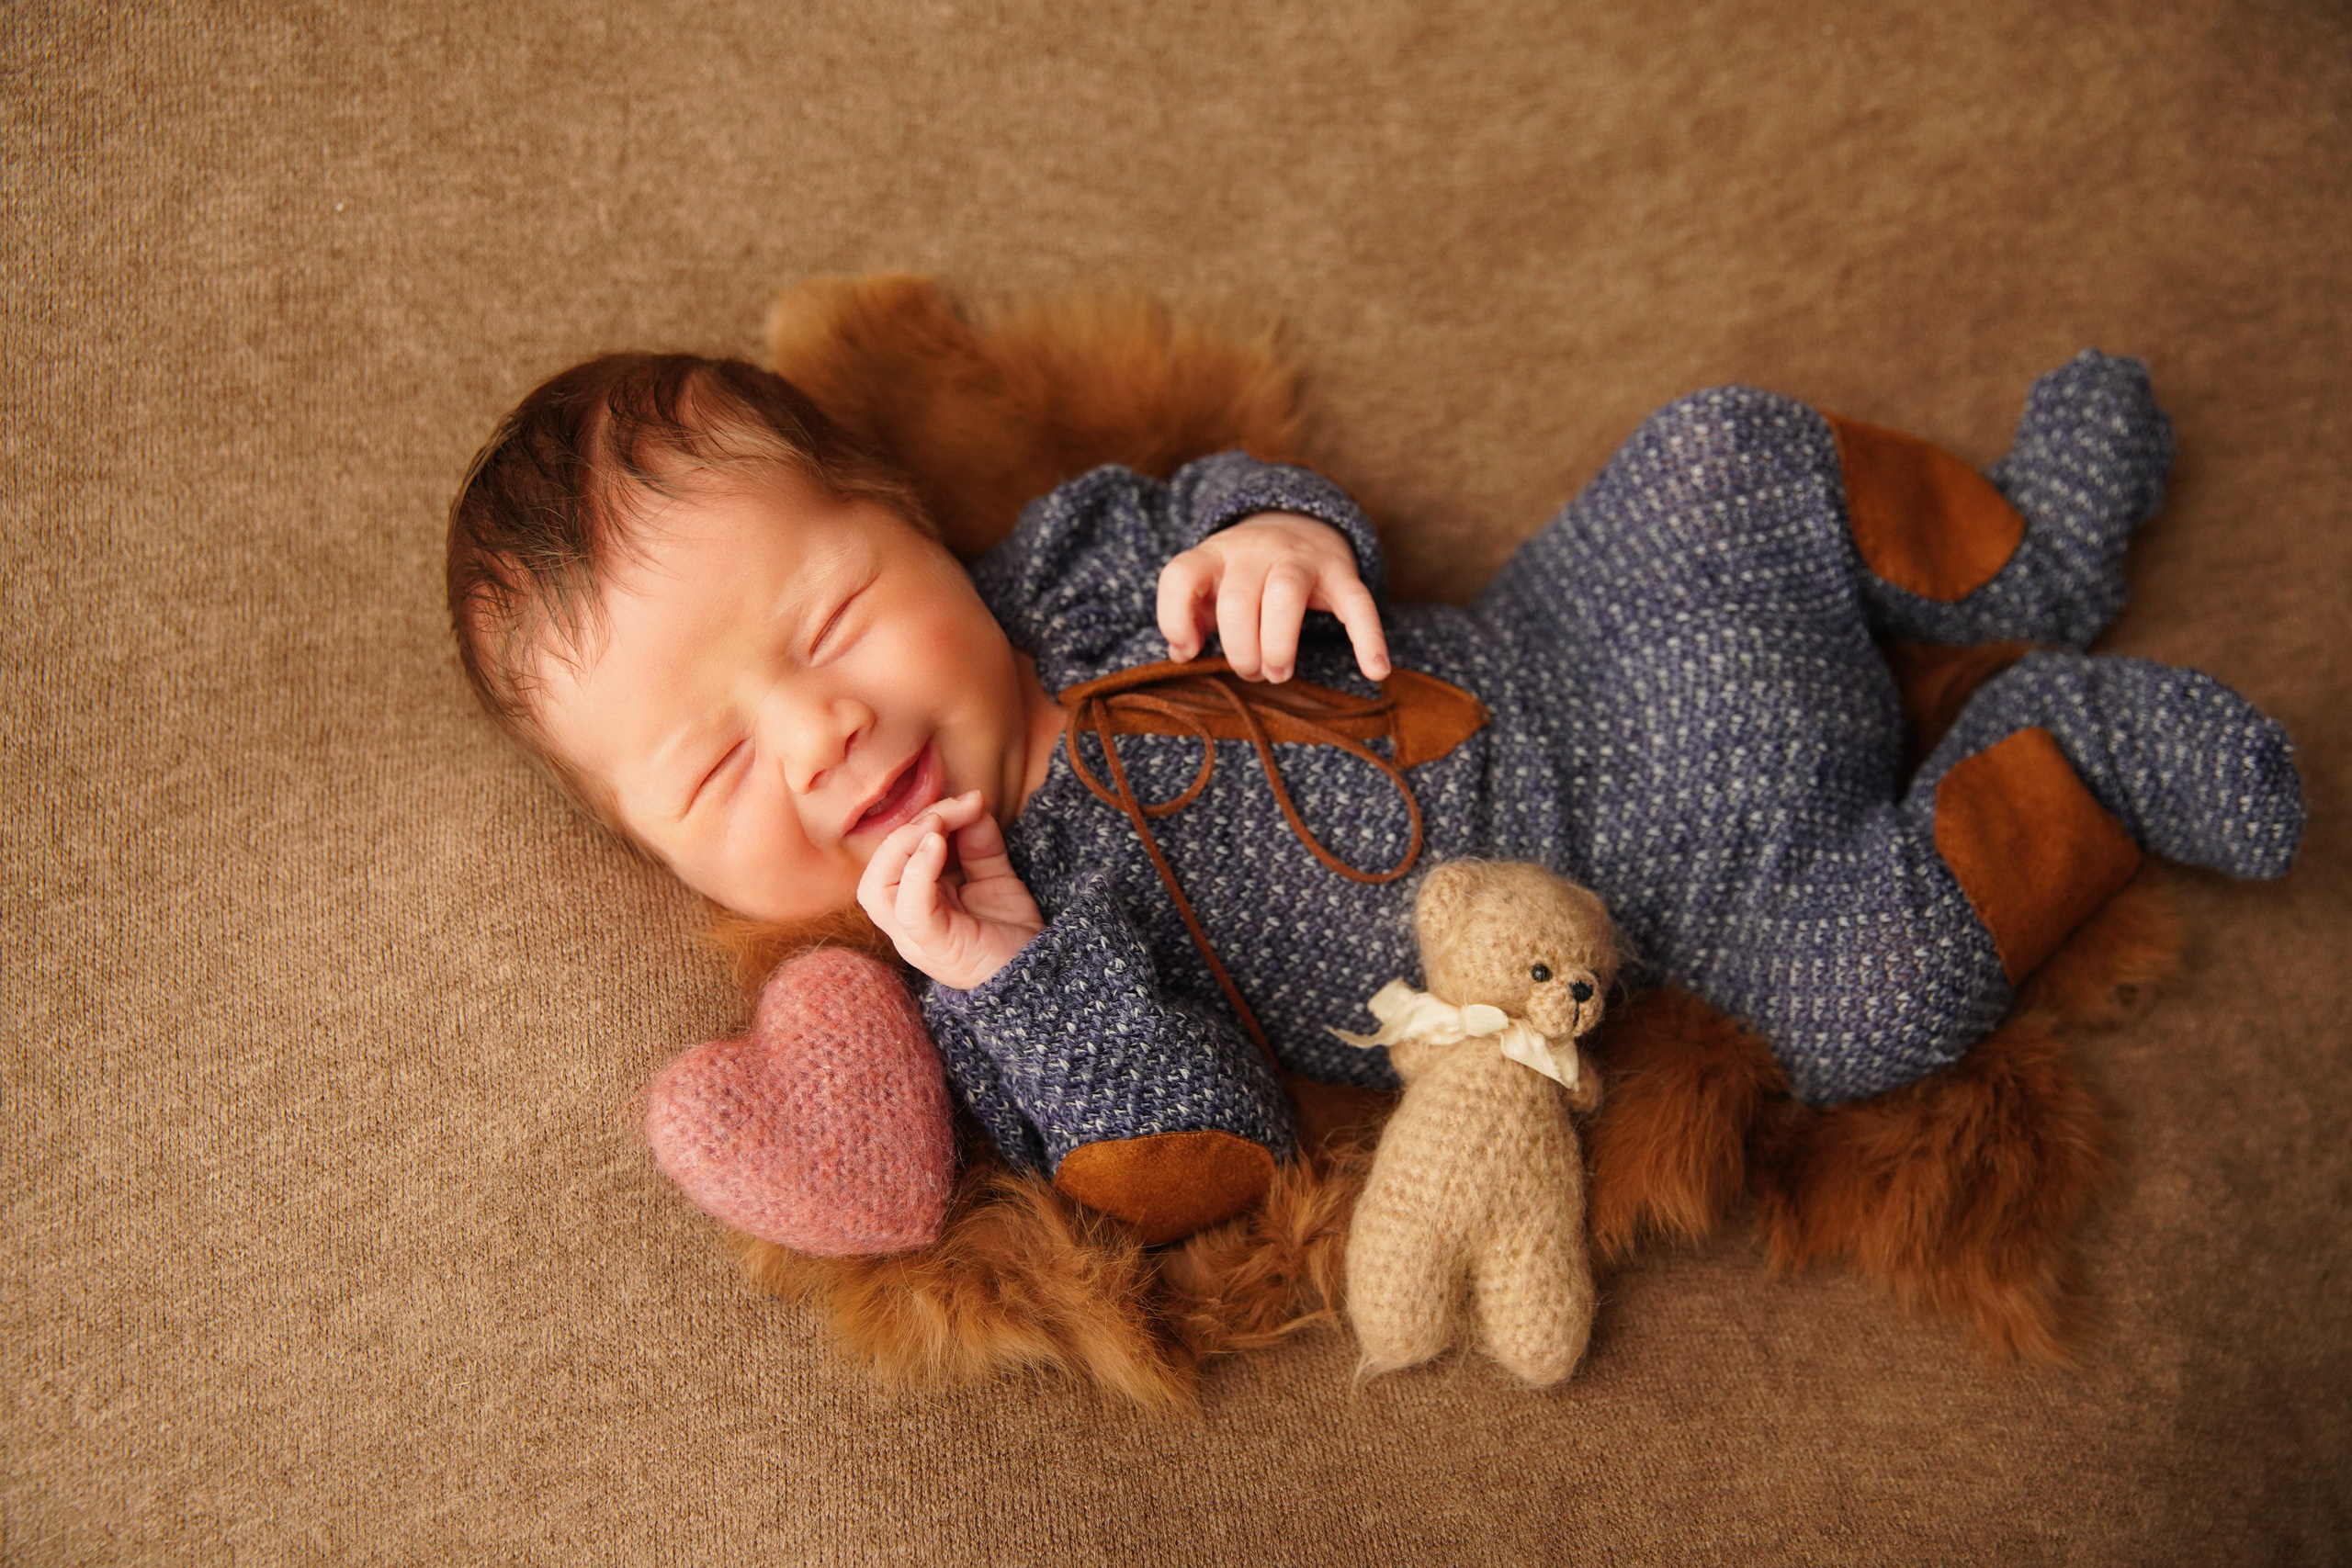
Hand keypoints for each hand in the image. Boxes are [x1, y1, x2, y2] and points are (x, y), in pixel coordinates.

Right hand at [857, 789, 1043, 989]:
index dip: (920, 821)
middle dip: (907, 829)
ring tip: (938, 824)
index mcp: (914, 908)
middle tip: (950, 810)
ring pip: (877, 889)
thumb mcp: (995, 878)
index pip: (892, 861)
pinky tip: (936, 844)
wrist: (1044, 975)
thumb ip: (980, 842)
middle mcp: (906, 926)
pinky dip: (917, 871)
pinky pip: (909, 908)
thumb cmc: (1012, 934)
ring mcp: (915, 939)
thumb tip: (972, 803)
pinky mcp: (934, 946)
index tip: (967, 801)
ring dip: (904, 846)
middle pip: (876, 872)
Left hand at [1156, 512, 1390, 683]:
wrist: (1298, 522)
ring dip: (1278, 645)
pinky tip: (1376, 669)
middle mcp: (1254, 550)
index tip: (1189, 650)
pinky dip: (1368, 637)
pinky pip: (1357, 603)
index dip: (1175, 619)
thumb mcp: (1210, 584)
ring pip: (1284, 595)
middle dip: (1240, 649)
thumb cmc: (1244, 572)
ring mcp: (1299, 558)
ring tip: (1278, 674)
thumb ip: (1189, 617)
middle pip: (1238, 599)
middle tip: (1251, 672)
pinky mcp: (1341, 572)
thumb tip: (1182, 655)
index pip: (1181, 575)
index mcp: (1215, 554)